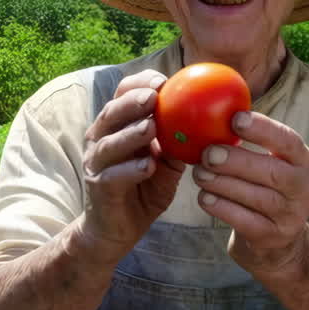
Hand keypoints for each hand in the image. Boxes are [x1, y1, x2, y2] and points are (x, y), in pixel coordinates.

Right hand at [79, 69, 184, 263]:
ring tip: (150, 127)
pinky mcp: (99, 187)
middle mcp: (101, 139)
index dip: (140, 84)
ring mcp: (96, 163)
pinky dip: (130, 170)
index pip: (123, 95)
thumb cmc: (144, 189)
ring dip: (131, 134)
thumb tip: (211, 120)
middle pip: (112, 113)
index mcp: (117, 126)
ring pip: (109, 143)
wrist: (117, 228)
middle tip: (154, 96)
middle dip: (132, 102)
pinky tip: (147, 166)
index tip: (163, 80)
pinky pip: (113, 176)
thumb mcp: (167, 162)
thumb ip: (178, 141)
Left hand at [191, 111, 308, 275]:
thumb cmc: (264, 189)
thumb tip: (211, 110)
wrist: (276, 241)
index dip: (263, 129)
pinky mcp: (273, 237)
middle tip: (208, 153)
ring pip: (257, 197)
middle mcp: (305, 189)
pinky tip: (205, 197)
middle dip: (237, 161)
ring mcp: (291, 216)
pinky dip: (222, 208)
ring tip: (200, 174)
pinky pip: (245, 220)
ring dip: (223, 184)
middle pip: (273, 172)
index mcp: (304, 162)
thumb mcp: (269, 164)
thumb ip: (249, 142)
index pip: (288, 141)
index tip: (235, 119)